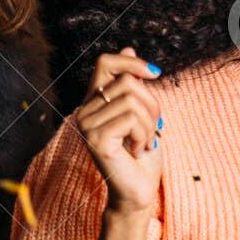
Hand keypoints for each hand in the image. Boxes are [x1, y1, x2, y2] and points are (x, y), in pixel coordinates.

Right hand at [78, 47, 163, 216]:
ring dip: (150, 122)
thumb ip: (132, 84)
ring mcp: (86, 124)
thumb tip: (128, 46)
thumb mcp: (142, 112)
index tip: (155, 74)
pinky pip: (130, 118)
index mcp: (94, 101)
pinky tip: (138, 150)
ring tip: (145, 141)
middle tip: (155, 126)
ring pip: (131, 100)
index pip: (106, 62)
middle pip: (126, 81)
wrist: (137, 193)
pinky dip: (144, 134)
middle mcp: (84, 110)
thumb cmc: (141, 155)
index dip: (131, 61)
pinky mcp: (94, 139)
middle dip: (152, 101)